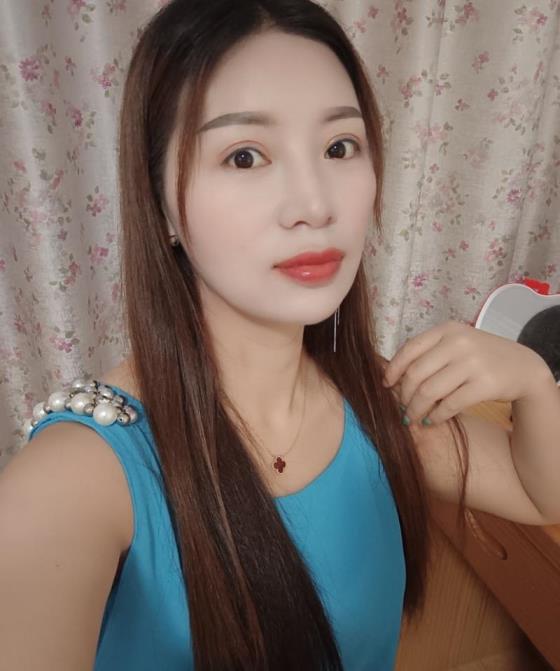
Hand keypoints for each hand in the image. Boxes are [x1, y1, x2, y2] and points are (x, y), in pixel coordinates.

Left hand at [381, 320, 552, 425]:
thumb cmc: (481, 357)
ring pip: (429, 391)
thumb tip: (391, 376)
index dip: (393, 370)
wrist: (523, 367)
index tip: (386, 385)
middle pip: (416, 373)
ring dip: (416, 409)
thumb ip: (430, 353)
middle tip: (402, 408)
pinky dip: (436, 416)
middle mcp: (459, 343)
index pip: (410, 349)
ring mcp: (473, 363)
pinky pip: (449, 405)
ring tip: (413, 418)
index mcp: (447, 330)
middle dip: (404, 395)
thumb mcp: (457, 344)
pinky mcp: (485, 385)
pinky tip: (432, 420)